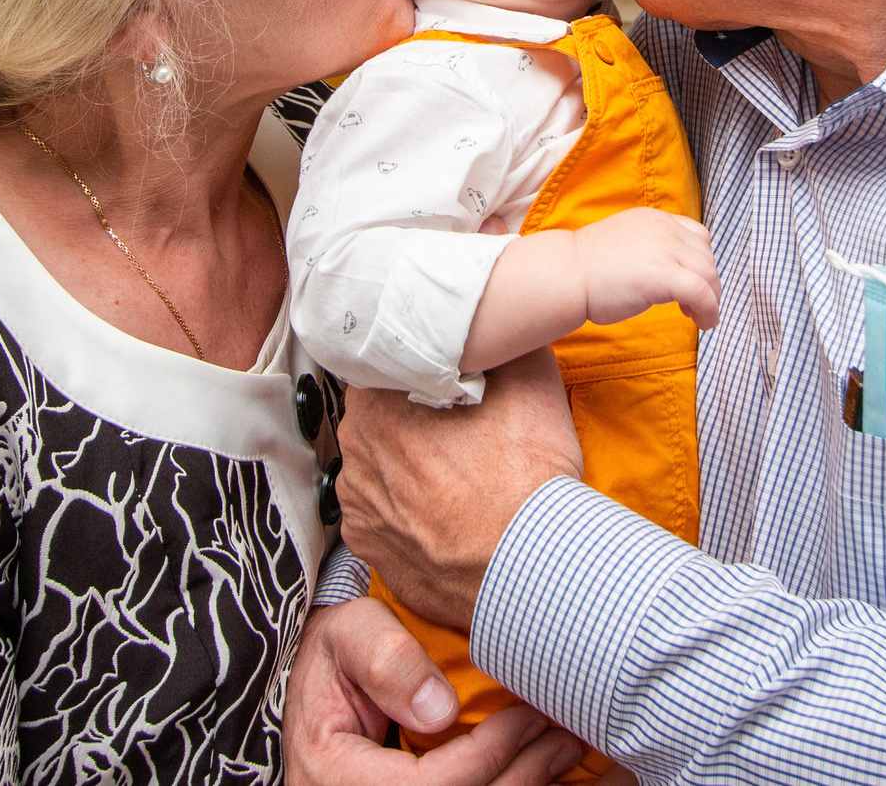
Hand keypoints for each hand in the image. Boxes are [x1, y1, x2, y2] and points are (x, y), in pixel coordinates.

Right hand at [285, 598, 585, 785]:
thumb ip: (386, 660)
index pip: (423, 785)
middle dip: (519, 779)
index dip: (485, 756)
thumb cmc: (341, 651)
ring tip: (561, 750)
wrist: (329, 677)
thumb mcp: (349, 633)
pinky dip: (510, 785)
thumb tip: (440, 711)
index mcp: (333, 773)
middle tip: (563, 737)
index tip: (527, 716)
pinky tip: (539, 767)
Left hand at [340, 348, 583, 630]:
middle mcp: (355, 446)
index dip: (423, 366)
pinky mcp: (367, 545)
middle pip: (381, 412)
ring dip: (409, 464)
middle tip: (461, 425)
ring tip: (458, 474)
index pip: (389, 361)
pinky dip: (407, 511)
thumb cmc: (526, 475)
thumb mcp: (530, 376)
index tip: (451, 380)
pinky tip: (444, 510)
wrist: (528, 566)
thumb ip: (502, 338)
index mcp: (379, 397)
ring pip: (381, 463)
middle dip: (414, 414)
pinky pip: (382, 513)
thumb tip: (499, 320)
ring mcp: (357, 501)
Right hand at [575, 208, 717, 328]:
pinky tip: (703, 323)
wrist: (565, 274)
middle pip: (706, 256)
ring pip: (709, 274)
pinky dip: (710, 310)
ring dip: (711, 299)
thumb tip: (669, 271)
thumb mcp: (626, 244)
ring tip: (698, 317)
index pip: (698, 236)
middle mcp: (663, 228)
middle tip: (694, 307)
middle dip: (708, 284)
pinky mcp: (663, 274)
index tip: (691, 285)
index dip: (700, 263)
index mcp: (654, 219)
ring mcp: (664, 249)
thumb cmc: (587, 268)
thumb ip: (650, 249)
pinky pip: (702, 292)